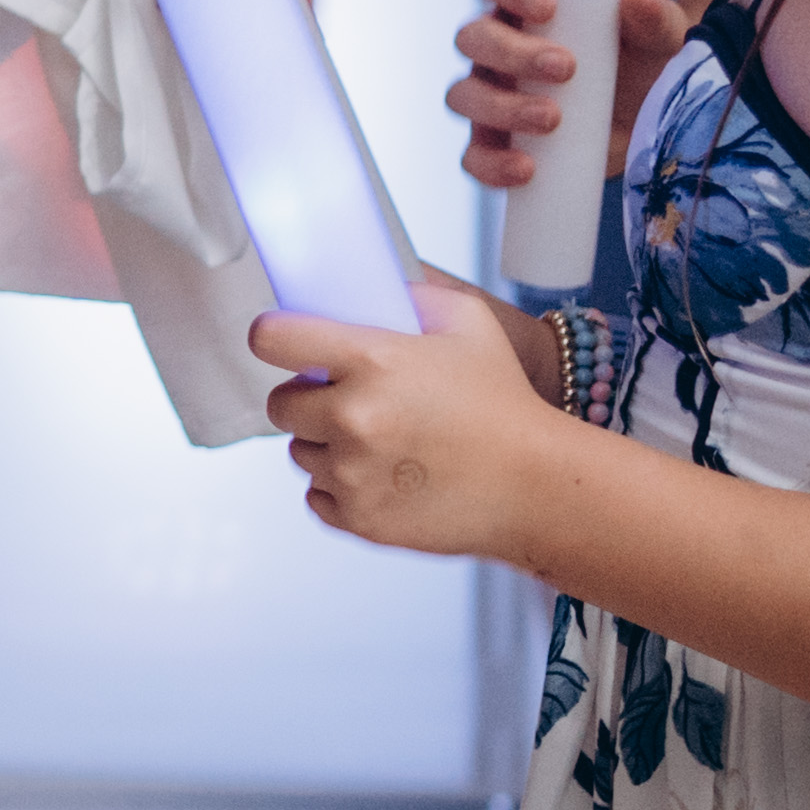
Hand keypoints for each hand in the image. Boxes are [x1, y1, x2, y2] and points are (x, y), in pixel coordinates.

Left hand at [249, 269, 561, 557]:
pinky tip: (381, 476)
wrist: (538, 487)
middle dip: (306, 398)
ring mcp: (351, 473)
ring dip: (325, 445)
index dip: (273, 338)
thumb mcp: (467, 323)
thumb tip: (373, 291)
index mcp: (371, 360)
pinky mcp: (358, 518)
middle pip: (280, 404)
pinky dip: (340, 488)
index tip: (281, 343)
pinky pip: (317, 496)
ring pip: (300, 452)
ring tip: (377, 441)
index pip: (272, 338)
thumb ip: (413, 297)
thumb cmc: (506, 404)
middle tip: (345, 399)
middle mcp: (351, 417)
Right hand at [448, 0, 682, 192]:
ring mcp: (491, 95)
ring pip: (464, 94)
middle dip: (513, 53)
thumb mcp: (657, 37)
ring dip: (502, 107)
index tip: (548, 6)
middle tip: (566, 68)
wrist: (653, 127)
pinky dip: (490, 163)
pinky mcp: (497, 144)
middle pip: (472, 38)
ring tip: (552, 119)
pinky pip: (473, 154)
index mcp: (524, 5)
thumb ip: (651, 17)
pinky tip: (525, 169)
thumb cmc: (646, 65)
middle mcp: (498, 46)